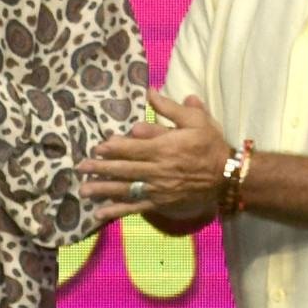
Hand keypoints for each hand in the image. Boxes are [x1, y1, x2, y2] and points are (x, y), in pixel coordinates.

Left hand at [78, 87, 229, 220]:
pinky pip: (135, 207)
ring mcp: (157, 189)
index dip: (113, 148)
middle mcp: (157, 170)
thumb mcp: (195, 120)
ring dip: (102, 190)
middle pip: (124, 168)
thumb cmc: (210, 145)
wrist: (227, 176)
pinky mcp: (160, 203)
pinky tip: (99, 214)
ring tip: (83, 190)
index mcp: (164, 148)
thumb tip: (149, 92)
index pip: (133, 148)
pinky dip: (116, 211)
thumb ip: (170, 108)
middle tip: (80, 167)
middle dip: (100, 168)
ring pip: (125, 189)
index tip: (97, 147)